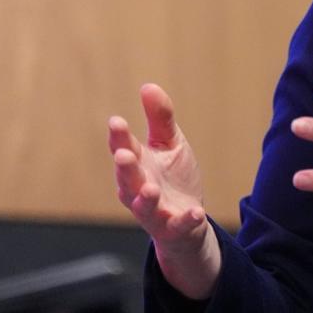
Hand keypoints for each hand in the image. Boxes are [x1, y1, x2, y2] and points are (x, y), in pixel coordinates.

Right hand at [108, 84, 220, 297]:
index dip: (119, 137)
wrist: (188, 222)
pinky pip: (178, 225)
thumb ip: (160, 118)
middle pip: (128, 179)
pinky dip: (186, 219)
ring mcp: (155, 210)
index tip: (116, 121)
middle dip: (124, 167)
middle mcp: (139, 188)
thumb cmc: (173, 179)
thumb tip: (148, 85)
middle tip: (123, 154)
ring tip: (150, 188)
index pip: (124, 148)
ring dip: (145, 198)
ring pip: (144, 206)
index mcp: (138, 165)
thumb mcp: (170, 144)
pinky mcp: (174, 227)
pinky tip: (196, 213)